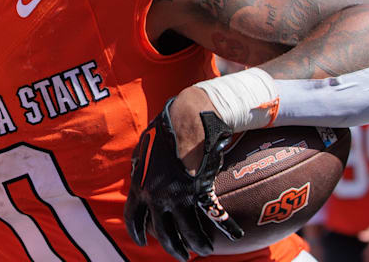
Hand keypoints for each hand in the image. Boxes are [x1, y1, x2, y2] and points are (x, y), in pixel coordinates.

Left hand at [124, 92, 242, 261]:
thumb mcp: (143, 149)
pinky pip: (215, 215)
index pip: (133, 218)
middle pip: (164, 233)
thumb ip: (140, 167)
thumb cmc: (163, 129)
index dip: (137, 233)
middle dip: (173, 248)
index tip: (143, 243)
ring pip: (190, 231)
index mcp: (140, 186)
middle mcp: (157, 196)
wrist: (185, 119)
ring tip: (205, 250)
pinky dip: (226, 227)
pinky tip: (234, 235)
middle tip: (181, 256)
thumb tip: (138, 174)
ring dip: (199, 244)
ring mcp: (179, 196)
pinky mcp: (200, 190)